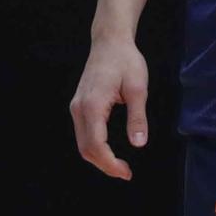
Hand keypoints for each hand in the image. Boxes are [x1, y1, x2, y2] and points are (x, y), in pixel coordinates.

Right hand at [70, 35, 150, 179]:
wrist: (110, 41)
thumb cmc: (126, 61)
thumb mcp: (138, 88)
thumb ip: (137, 117)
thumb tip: (139, 144)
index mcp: (92, 106)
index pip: (96, 145)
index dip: (110, 164)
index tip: (126, 173)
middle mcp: (79, 109)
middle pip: (85, 149)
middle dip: (104, 165)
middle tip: (126, 173)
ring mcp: (76, 107)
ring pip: (82, 143)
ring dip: (99, 158)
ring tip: (120, 166)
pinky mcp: (79, 105)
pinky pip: (83, 133)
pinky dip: (94, 147)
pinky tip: (110, 151)